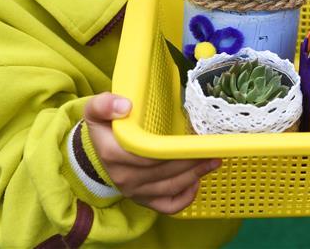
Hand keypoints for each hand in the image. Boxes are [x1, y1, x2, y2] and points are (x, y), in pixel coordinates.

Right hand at [83, 93, 220, 213]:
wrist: (98, 151)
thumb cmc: (105, 127)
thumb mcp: (96, 109)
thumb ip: (104, 104)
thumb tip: (125, 106)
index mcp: (113, 154)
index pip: (148, 155)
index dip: (173, 150)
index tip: (194, 140)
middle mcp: (124, 177)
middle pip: (164, 172)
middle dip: (191, 161)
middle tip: (211, 149)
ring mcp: (134, 192)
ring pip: (170, 188)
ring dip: (195, 175)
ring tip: (212, 161)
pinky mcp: (143, 200)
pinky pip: (168, 206)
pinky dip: (186, 198)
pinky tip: (196, 182)